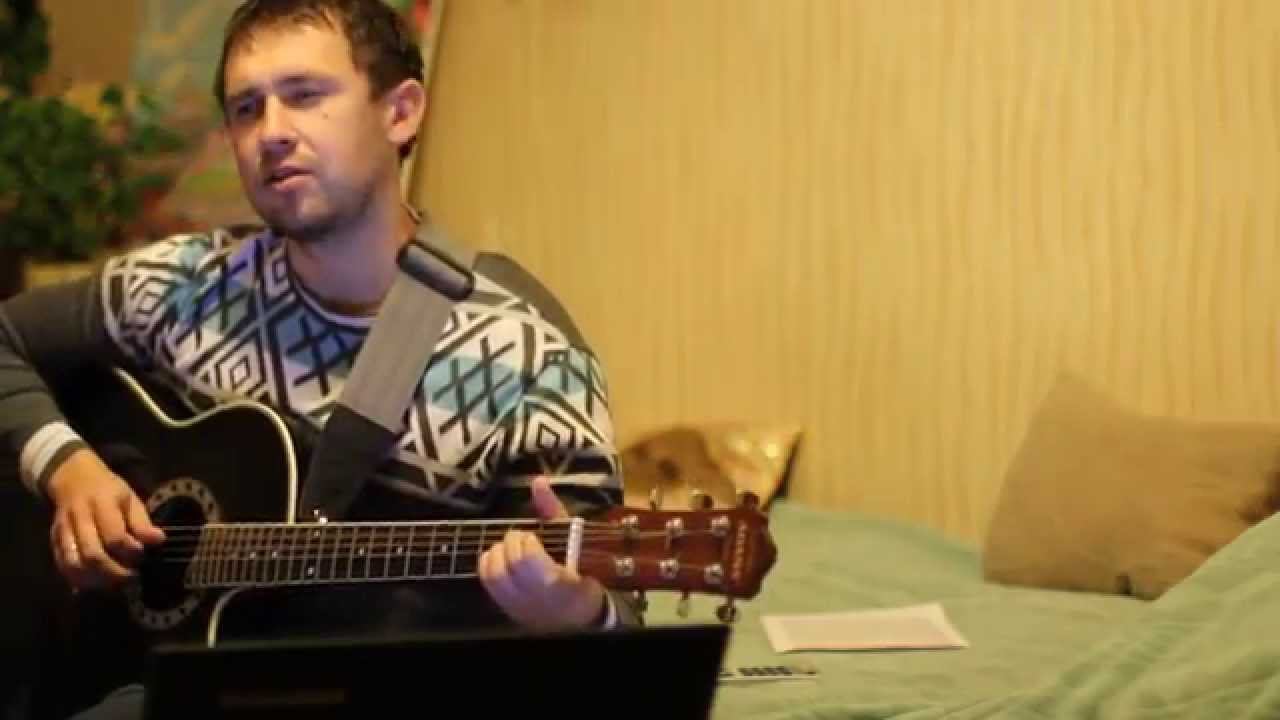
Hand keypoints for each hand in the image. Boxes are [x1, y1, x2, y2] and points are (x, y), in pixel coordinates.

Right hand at [47, 448, 165, 589]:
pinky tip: (96, 584)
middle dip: (114, 572)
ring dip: (95, 580)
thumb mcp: (130, 498)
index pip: (114, 536)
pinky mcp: (53, 541)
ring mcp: (63, 531)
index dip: (130, 551)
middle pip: (92, 554)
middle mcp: (79, 518)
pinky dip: (78, 580)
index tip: (142, 555)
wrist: (73, 479)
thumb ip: (142, 522)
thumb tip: (159, 540)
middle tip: (132, 578)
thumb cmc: (108, 490)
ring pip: (74, 564)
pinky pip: (62, 566)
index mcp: (101, 503)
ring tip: (115, 584)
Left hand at [478, 476, 606, 629]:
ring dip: (497, 553)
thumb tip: (538, 481)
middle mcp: (535, 599)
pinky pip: (487, 584)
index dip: (526, 541)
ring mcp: (518, 606)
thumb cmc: (581, 571)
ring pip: (493, 575)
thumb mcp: (572, 539)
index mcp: (557, 582)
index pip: (526, 559)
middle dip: (511, 543)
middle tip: (522, 538)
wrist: (580, 614)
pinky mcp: (507, 609)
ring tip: (511, 548)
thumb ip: (552, 511)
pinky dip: (489, 564)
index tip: (534, 536)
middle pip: (508, 565)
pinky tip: (501, 558)